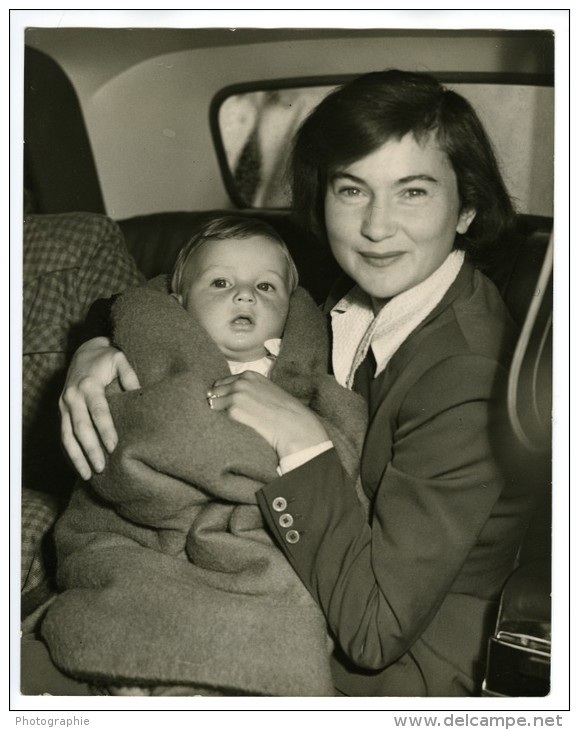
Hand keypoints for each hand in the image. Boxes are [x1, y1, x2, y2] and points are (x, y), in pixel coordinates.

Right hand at [59, 337, 140, 479]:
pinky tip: (79, 466)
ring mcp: (64, 405)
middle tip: (101, 468)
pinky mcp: (61, 411)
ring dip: (77, 456)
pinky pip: (63, 435)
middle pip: (80, 427)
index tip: (113, 447)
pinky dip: (70, 452)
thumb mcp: (120, 360)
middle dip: (90, 449)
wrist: (83, 352)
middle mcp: (73, 396)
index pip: (98, 411)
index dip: (105, 430)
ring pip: (67, 435)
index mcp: (89, 385)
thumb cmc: (106, 358)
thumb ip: (130, 377)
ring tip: (88, 475)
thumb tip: (140, 398)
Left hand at [207, 371, 328, 458]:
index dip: (223, 394)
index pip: (223, 382)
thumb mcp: (268, 391)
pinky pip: (216, 416)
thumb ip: (251, 389)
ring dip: (217, 413)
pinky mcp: (233, 411)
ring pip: (212, 403)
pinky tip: (229, 427)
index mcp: (250, 375)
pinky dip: (219, 422)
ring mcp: (236, 396)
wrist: (295, 426)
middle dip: (217, 402)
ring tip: (227, 423)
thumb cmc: (285, 412)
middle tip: (224, 415)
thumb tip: (233, 397)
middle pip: (214, 391)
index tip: (226, 404)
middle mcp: (241, 382)